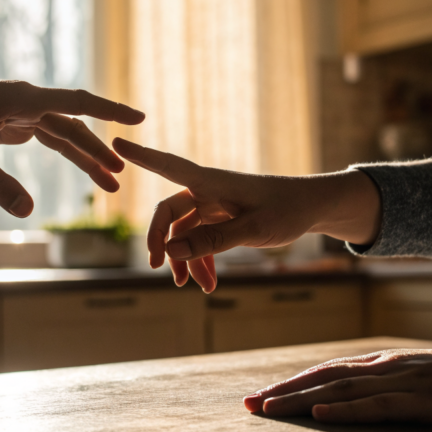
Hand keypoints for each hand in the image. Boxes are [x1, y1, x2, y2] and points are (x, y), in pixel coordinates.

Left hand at [0, 61, 144, 216]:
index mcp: (21, 99)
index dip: (109, 110)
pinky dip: (68, 154)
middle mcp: (27, 102)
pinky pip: (50, 139)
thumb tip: (27, 212)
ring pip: (64, 135)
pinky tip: (85, 169)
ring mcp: (20, 113)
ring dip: (87, 158)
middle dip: (99, 153)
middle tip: (121, 179)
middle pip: (74, 127)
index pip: (76, 103)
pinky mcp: (11, 124)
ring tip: (111, 183)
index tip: (138, 117)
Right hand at [113, 138, 380, 291]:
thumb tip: (171, 250)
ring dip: (185, 259)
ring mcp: (215, 205)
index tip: (116, 144)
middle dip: (161, 241)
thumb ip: (212, 239)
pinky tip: (209, 282)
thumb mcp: (253, 228)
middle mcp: (209, 190)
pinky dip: (202, 260)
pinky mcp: (224, 219)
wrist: (315, 208)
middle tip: (158, 269)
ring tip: (192, 287)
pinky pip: (201, 240)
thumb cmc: (288, 210)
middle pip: (170, 212)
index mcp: (213, 182)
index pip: (169, 166)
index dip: (142, 156)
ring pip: (185, 232)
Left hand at [244, 347, 431, 422]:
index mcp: (390, 361)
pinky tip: (321, 413)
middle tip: (247, 405)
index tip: (262, 395)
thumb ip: (398, 379)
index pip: (329, 369)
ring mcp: (408, 382)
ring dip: (301, 400)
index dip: (293, 381)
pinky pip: (380, 406)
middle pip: (325, 377)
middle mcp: (391, 366)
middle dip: (283, 391)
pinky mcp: (428, 402)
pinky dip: (347, 410)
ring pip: (342, 390)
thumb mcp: (430, 375)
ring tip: (269, 410)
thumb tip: (366, 390)